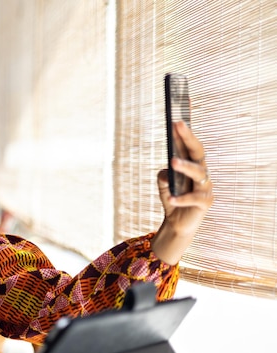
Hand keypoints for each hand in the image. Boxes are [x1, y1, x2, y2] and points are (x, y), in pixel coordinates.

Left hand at [152, 121, 212, 263]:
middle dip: (188, 137)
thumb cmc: (171, 197)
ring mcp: (205, 186)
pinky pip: (194, 198)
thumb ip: (164, 174)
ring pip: (198, 172)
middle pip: (197, 151)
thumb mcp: (163, 183)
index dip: (184, 129)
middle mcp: (201, 171)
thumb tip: (167, 171)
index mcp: (191, 163)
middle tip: (178, 124)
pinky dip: (181, 198)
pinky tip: (170, 198)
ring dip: (185, 166)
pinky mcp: (205, 202)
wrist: (177, 222)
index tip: (177, 114)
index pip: (188, 143)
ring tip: (172, 162)